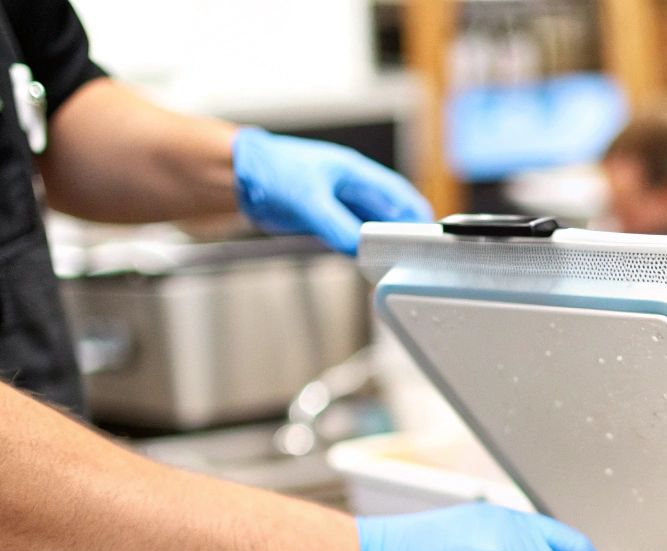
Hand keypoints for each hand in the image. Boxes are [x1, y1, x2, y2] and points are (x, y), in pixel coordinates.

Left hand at [232, 127, 431, 254]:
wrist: (238, 176)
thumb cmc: (271, 169)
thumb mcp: (307, 199)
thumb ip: (335, 225)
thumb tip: (357, 248)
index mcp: (356, 173)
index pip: (398, 195)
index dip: (416, 215)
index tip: (427, 237)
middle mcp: (351, 188)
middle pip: (388, 215)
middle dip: (400, 235)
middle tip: (411, 259)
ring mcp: (338, 204)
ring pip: (370, 228)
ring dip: (379, 245)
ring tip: (389, 264)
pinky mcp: (324, 219)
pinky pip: (350, 236)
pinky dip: (359, 249)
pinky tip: (362, 261)